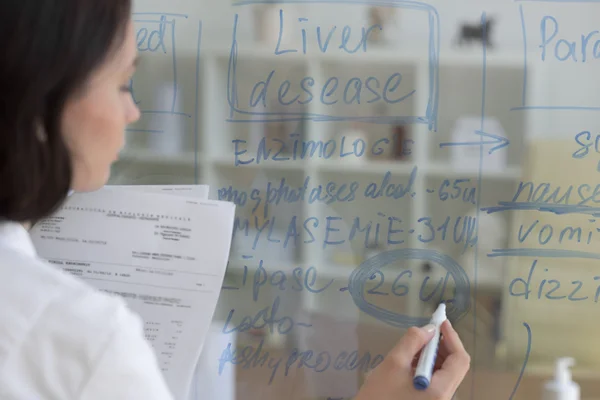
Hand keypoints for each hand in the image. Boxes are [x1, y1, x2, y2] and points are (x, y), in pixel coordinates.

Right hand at [355, 320, 469, 399]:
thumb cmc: (380, 394)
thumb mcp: (394, 363)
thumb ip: (413, 342)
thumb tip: (429, 329)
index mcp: (440, 390)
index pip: (460, 360)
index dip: (453, 338)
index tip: (440, 323)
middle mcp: (444, 397)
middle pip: (455, 367)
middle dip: (443, 345)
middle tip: (427, 332)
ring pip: (445, 373)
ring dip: (435, 355)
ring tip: (416, 346)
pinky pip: (436, 381)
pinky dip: (428, 366)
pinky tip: (412, 360)